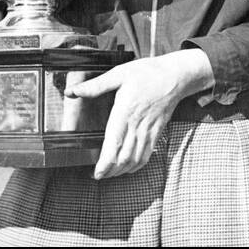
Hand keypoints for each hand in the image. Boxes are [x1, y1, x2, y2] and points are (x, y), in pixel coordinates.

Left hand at [66, 50, 212, 179]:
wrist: (176, 76)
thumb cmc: (147, 72)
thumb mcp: (119, 73)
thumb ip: (96, 86)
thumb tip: (72, 92)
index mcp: (125, 111)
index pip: (114, 143)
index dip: (106, 162)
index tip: (96, 172)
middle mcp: (137, 124)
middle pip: (124, 157)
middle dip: (110, 171)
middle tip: (98, 176)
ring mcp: (149, 129)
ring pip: (135, 159)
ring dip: (122, 170)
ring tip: (110, 174)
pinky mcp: (157, 131)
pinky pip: (147, 154)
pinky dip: (137, 165)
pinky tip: (129, 167)